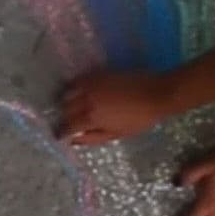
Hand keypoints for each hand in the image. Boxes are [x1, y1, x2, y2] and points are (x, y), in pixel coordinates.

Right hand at [58, 71, 172, 144]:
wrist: (156, 94)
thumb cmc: (139, 119)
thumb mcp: (118, 134)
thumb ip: (93, 138)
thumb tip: (73, 141)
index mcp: (92, 118)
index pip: (68, 126)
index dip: (60, 132)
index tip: (58, 135)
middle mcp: (87, 101)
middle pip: (65, 109)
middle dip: (64, 116)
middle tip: (67, 120)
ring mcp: (91, 86)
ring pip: (68, 93)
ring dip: (66, 100)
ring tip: (69, 105)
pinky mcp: (97, 74)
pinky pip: (77, 80)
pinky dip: (73, 86)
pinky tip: (77, 90)